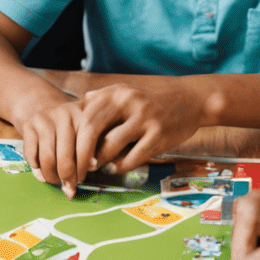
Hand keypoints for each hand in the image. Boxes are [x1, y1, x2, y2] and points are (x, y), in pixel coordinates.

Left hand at [77, 83, 206, 175]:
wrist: (190, 99)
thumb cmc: (152, 99)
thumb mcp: (126, 90)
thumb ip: (102, 98)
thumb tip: (75, 108)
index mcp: (115, 91)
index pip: (83, 116)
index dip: (73, 138)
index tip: (68, 153)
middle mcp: (127, 101)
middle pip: (92, 130)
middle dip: (81, 154)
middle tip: (77, 169)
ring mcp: (144, 118)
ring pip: (111, 145)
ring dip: (100, 162)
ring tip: (96, 167)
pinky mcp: (159, 134)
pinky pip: (133, 157)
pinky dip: (121, 166)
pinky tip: (116, 167)